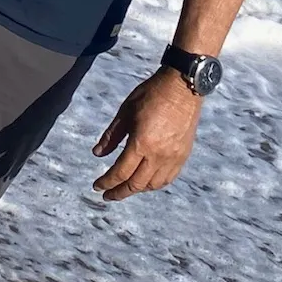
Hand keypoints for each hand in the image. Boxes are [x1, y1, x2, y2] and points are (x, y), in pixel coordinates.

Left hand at [91, 69, 201, 201]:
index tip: (97, 186)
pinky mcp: (183, 155)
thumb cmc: (151, 95)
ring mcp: (174, 157)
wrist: (183, 86)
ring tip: (125, 188)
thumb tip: (97, 154)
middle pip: (136, 184)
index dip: (106, 182)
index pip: (120, 172)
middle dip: (119, 192)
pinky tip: (147, 182)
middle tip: (108, 195)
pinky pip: (168, 178)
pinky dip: (155, 184)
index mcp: (141, 143)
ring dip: (137, 189)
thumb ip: (111, 136)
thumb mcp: (125, 112)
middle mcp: (159, 155)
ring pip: (153, 185)